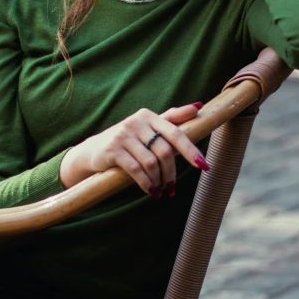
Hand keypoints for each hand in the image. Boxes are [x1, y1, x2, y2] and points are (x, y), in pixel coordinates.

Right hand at [59, 104, 208, 197]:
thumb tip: (198, 107)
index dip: (190, 150)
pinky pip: (136, 170)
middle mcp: (136, 122)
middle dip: (171, 172)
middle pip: (164, 151)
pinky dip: (146, 183)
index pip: (175, 132)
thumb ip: (172, 118)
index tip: (203, 166)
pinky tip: (151, 191)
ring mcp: (123, 135)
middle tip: (173, 187)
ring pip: (151, 162)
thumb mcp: (149, 127)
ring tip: (160, 189)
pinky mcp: (113, 149)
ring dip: (159, 180)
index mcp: (148, 115)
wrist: (94, 150)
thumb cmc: (129, 139)